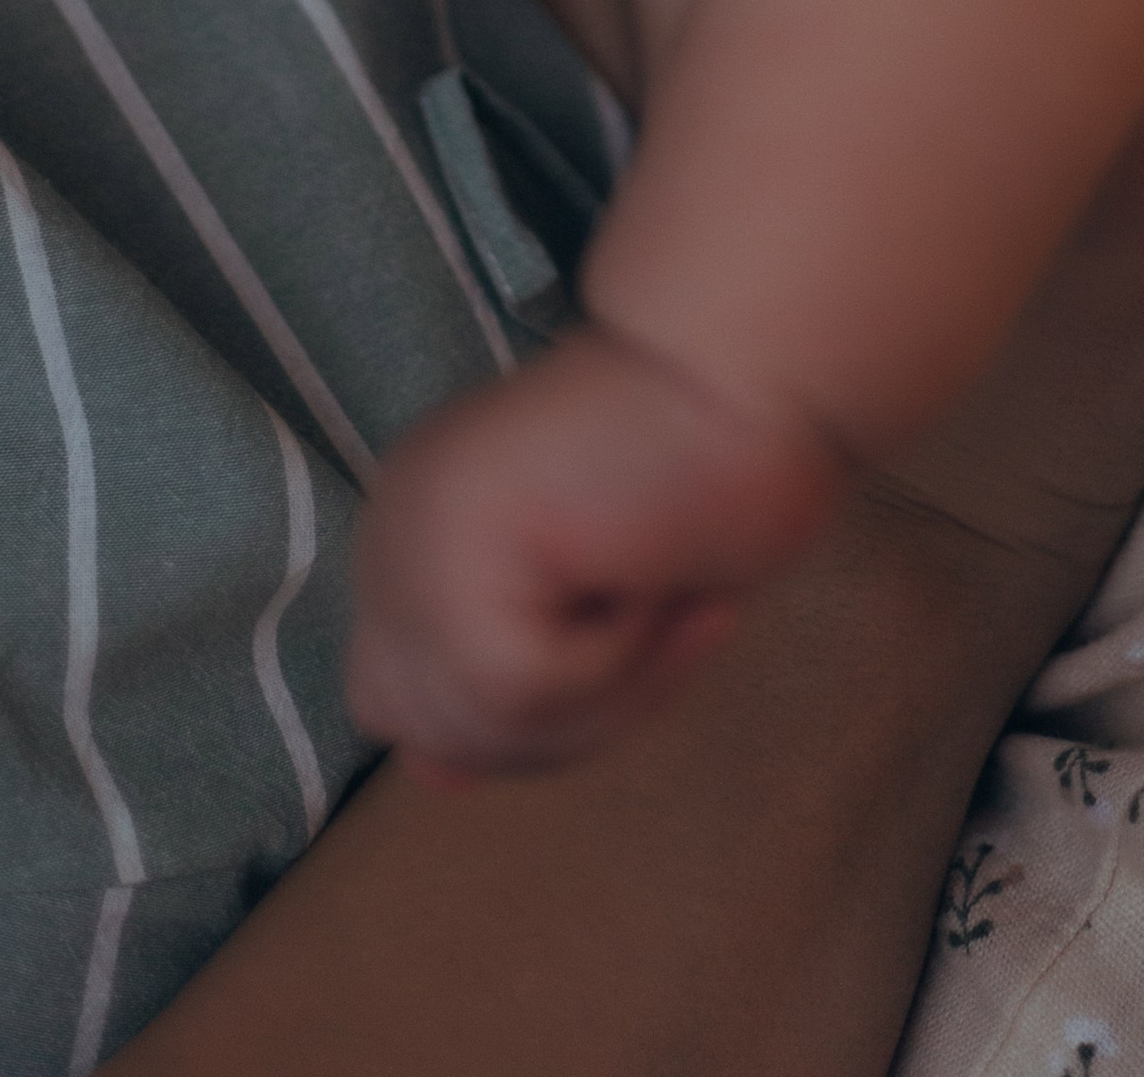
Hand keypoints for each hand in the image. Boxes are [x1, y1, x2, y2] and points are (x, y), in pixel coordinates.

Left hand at [348, 320, 841, 774]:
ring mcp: (412, 536)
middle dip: (559, 719)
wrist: (750, 371)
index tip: (620, 640)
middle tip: (660, 628)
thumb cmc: (704, 473)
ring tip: (670, 596)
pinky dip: (616, 656)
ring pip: (483, 727)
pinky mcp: (453, 554)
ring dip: (606, 688)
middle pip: (434, 732)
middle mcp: (393, 529)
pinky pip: (526, 689)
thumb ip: (511, 678)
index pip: (409, 702)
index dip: (515, 718)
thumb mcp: (591, 611)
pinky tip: (654, 573)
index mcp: (415, 532)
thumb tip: (431, 773)